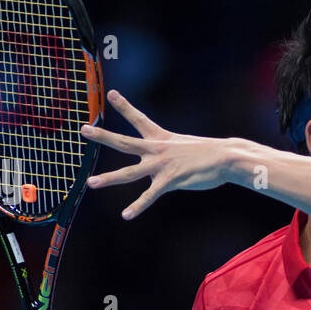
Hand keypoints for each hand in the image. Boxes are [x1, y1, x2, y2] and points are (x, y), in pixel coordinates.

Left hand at [81, 89, 230, 218]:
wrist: (226, 158)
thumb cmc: (212, 153)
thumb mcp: (188, 147)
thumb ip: (174, 154)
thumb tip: (174, 161)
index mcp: (161, 138)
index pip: (139, 119)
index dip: (124, 106)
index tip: (110, 94)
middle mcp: (156, 149)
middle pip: (123, 142)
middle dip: (102, 136)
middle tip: (83, 129)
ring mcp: (161, 165)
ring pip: (128, 173)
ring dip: (108, 178)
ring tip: (90, 183)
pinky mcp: (169, 181)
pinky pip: (149, 196)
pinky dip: (138, 206)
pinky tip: (126, 215)